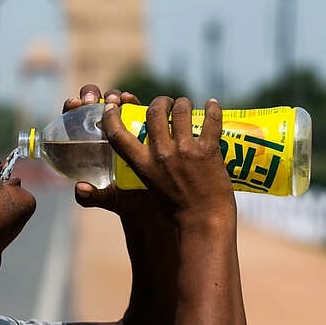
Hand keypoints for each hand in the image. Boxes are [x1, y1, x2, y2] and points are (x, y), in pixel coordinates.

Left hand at [64, 84, 147, 214]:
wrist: (154, 199)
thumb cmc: (126, 197)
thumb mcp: (109, 198)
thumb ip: (92, 197)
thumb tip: (80, 189)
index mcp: (86, 144)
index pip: (72, 120)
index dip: (70, 108)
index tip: (74, 105)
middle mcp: (102, 130)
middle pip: (91, 104)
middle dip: (90, 95)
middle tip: (92, 101)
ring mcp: (121, 125)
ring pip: (112, 102)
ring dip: (111, 96)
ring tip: (114, 100)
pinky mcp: (140, 123)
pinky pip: (133, 107)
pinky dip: (130, 100)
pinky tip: (130, 100)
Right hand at [101, 96, 235, 223]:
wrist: (204, 222)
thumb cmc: (175, 209)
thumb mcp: (149, 185)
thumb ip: (145, 165)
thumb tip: (137, 153)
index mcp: (143, 165)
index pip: (118, 134)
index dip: (112, 116)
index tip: (113, 106)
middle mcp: (162, 154)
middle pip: (154, 111)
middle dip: (160, 102)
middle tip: (167, 104)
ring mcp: (186, 151)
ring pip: (182, 110)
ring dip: (184, 103)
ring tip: (187, 105)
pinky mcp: (209, 151)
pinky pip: (210, 120)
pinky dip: (213, 108)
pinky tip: (212, 104)